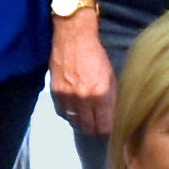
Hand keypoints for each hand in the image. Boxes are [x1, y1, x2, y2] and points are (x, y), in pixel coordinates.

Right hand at [46, 19, 113, 133]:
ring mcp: (68, 96)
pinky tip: (73, 110)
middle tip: (97, 128)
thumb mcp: (110, 75)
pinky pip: (62, 113)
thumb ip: (111, 97)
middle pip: (88, 128)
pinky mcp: (56, 92)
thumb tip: (112, 115)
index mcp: (101, 94)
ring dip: (81, 123)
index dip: (107, 131)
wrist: (73, 38)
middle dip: (94, 130)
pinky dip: (68, 114)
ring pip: (74, 122)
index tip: (108, 130)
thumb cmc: (95, 54)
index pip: (104, 125)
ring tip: (86, 119)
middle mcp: (84, 98)